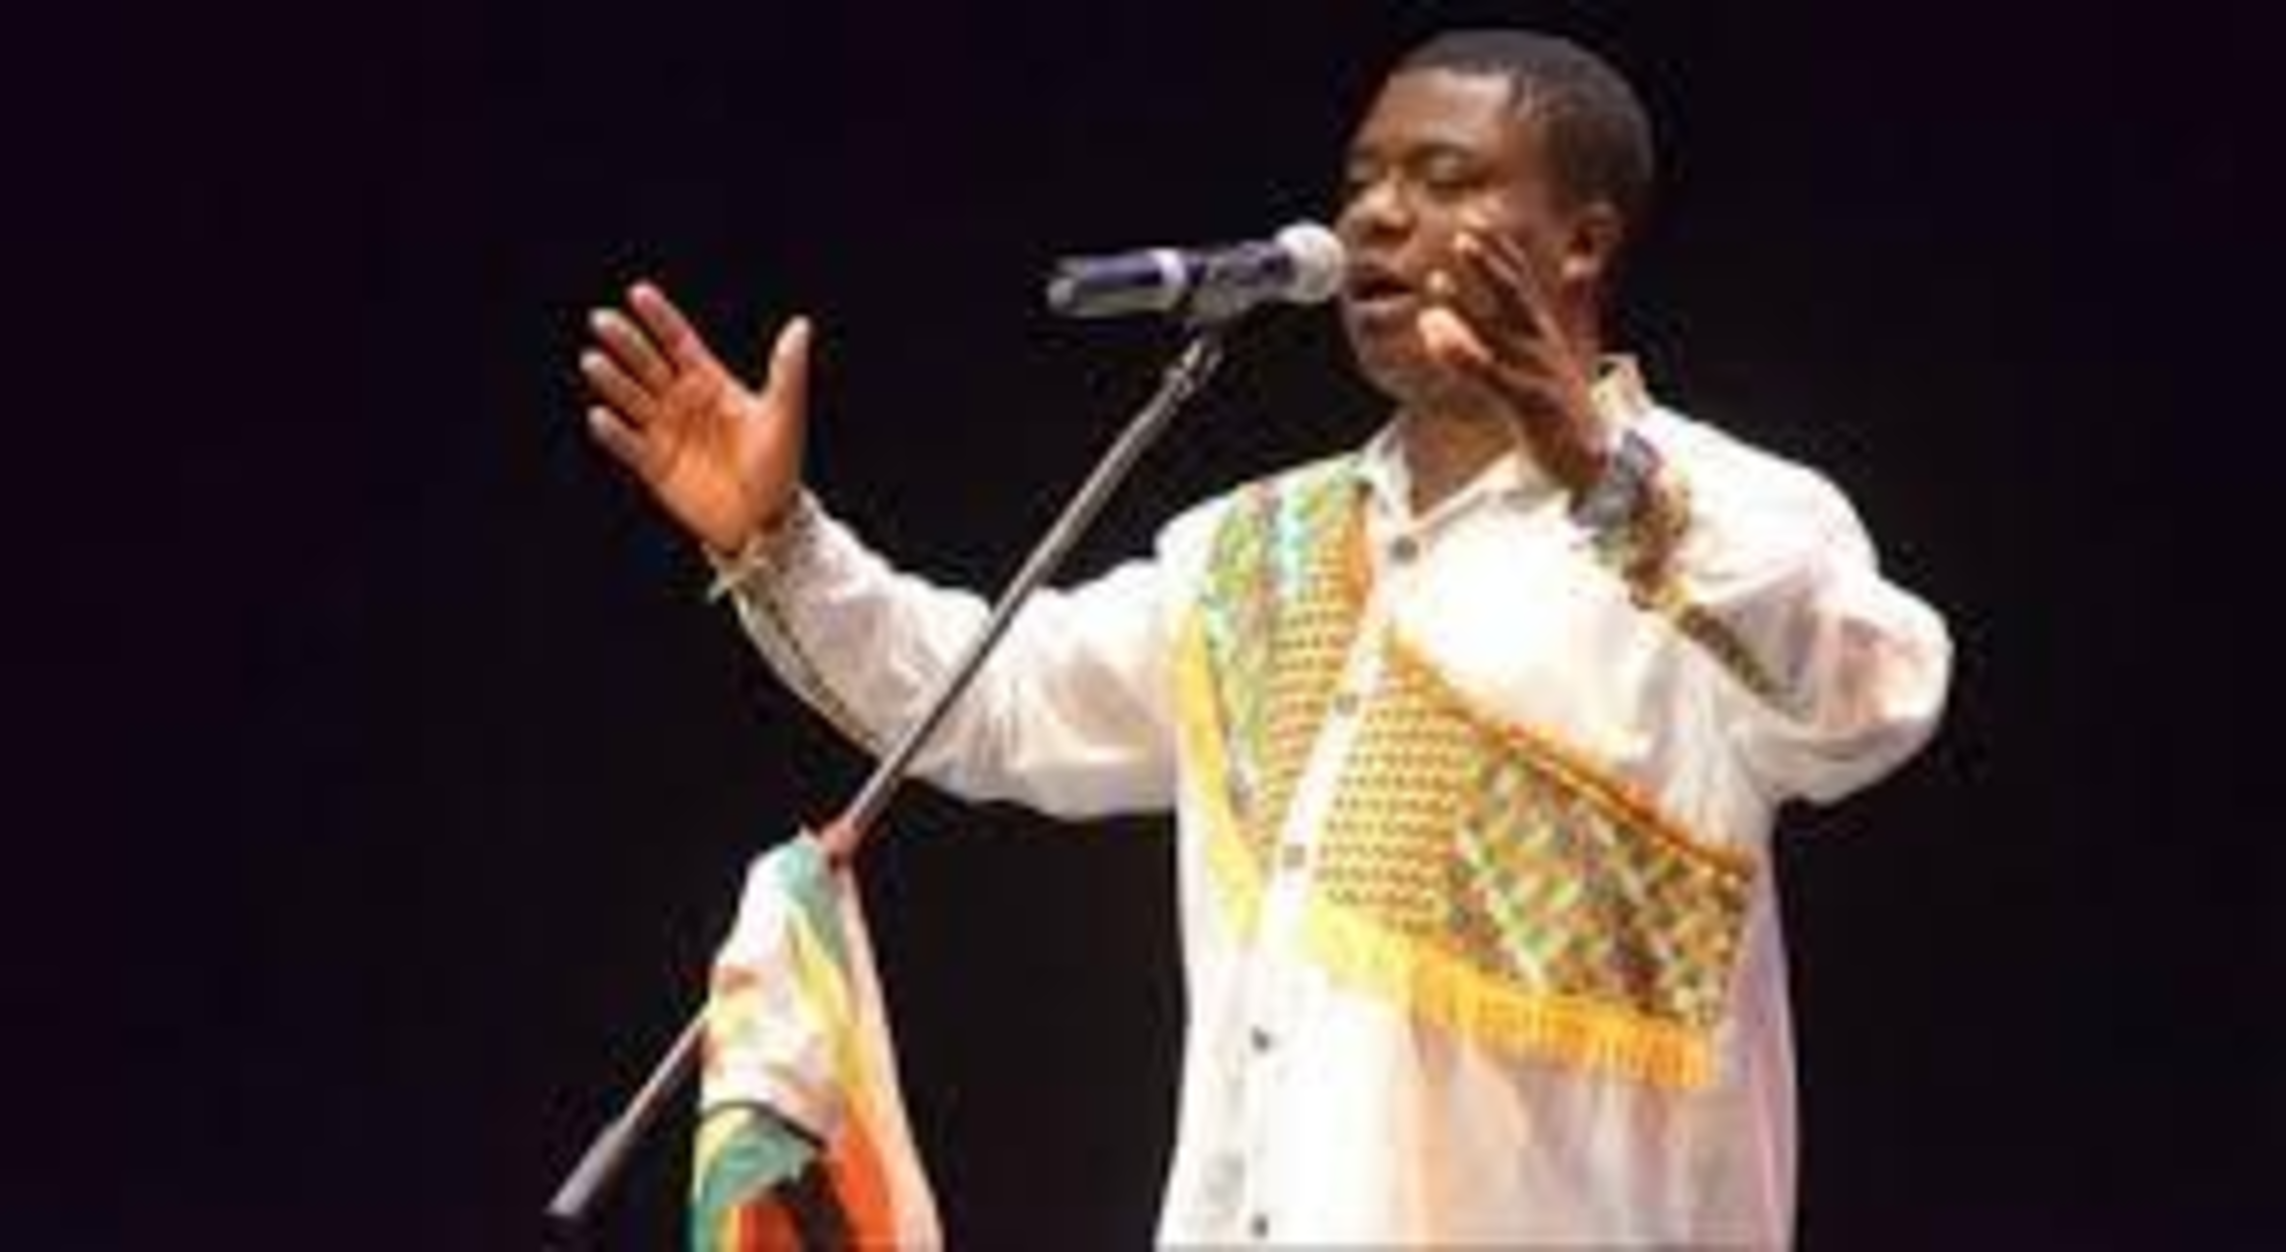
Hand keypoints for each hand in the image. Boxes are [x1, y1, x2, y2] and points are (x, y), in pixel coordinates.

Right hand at [580, 281, 812, 554]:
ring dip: (613, 381)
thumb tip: (800, 326)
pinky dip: (614, 432)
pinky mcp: (654, 466)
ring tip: (593, 361)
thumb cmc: (779, 464)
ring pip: (632, 399)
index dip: (660, 318)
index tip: (638, 293)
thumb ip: (786, 371)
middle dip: (626, 343)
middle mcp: (682, 402)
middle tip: (601, 320)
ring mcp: (665, 433)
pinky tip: (600, 415)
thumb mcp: (783, 415)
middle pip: (648, 365)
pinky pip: (629, 444)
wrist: (766, 520)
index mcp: (710, 382)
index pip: (679, 342)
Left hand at [1416, 227, 1607, 491]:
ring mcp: (1536, 371)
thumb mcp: (1577, 346)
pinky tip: (1437, 338)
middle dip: (1489, 264)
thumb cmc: (1571, 401)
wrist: (1593, 458)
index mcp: (1548, 330)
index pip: (1524, 281)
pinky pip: (1489, 376)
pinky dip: (1463, 356)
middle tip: (1462, 233)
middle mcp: (1543, 344)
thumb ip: (1575, 301)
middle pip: (1514, 295)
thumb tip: (1579, 260)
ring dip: (1465, 305)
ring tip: (1435, 280)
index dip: (1502, 251)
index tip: (1478, 219)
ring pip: (1496, 331)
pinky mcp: (1527, 402)